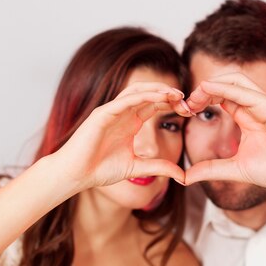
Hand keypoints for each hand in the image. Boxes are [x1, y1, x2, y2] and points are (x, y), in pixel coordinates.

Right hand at [52, 82, 191, 190]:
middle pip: (149, 93)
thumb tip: (183, 175)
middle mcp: (122, 113)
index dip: (172, 104)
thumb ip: (159, 168)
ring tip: (175, 93)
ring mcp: (111, 111)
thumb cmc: (99, 170)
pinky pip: (124, 100)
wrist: (75, 175)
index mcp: (130, 122)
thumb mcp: (137, 168)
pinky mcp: (102, 113)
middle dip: (169, 94)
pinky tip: (158, 97)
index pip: (154, 105)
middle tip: (187, 100)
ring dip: (158, 89)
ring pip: (137, 91)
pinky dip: (142, 95)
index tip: (190, 111)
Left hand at [184, 73, 265, 188]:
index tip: (185, 111)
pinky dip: (226, 88)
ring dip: (212, 84)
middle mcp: (255, 107)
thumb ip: (211, 170)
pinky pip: (246, 92)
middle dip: (203, 90)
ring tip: (194, 95)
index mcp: (247, 117)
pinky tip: (208, 89)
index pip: (220, 98)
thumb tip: (185, 177)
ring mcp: (264, 105)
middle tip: (186, 103)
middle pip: (225, 85)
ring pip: (236, 81)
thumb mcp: (235, 169)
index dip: (201, 100)